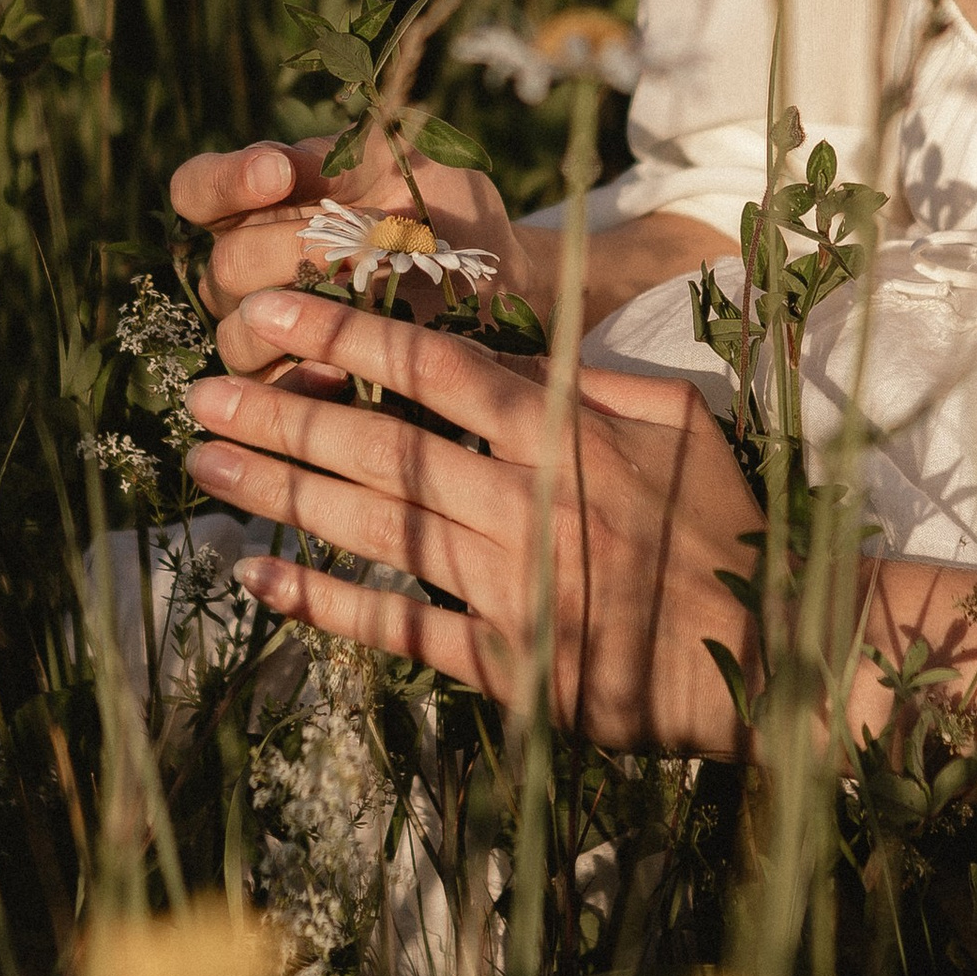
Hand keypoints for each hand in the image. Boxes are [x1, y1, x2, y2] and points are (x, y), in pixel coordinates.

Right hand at [170, 132, 526, 380]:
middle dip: (278, 253)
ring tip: (345, 309)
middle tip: (340, 250)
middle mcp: (253, 270)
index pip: (198, 190)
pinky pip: (276, 398)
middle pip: (224, 267)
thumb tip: (282, 166)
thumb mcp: (412, 165)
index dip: (223, 182)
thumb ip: (351, 154)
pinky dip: (304, 383)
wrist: (501, 285)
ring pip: (238, 338)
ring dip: (290, 325)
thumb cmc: (448, 212)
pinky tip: (344, 371)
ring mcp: (271, 335)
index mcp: (263, 205)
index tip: (276, 172)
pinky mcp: (300, 390)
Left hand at [181, 289, 762, 753]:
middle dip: (282, 414)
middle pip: (382, 445)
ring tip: (208, 464)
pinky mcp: (511, 664)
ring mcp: (516, 586)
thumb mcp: (677, 421)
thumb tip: (504, 350)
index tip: (271, 311)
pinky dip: (327, 604)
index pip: (437, 366)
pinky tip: (262, 579)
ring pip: (377, 527)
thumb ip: (588, 379)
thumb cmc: (725, 526)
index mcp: (569, 431)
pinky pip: (401, 628)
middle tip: (200, 391)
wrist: (777, 653)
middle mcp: (530, 501)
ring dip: (283, 493)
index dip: (345, 335)